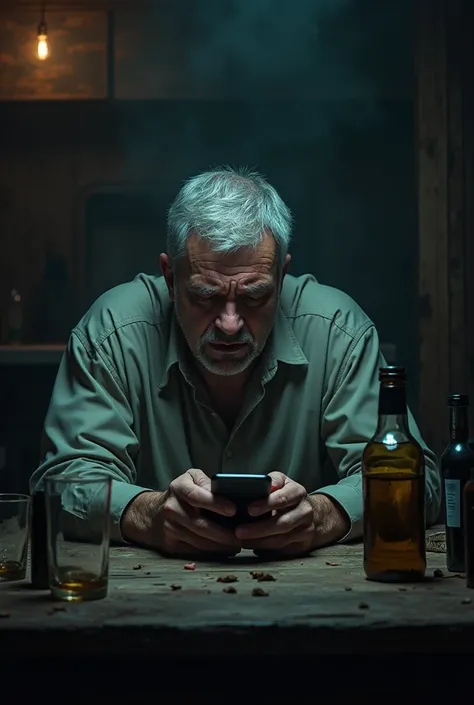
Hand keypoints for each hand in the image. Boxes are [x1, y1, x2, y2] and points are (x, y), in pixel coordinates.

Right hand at [121, 469, 240, 557]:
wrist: (151, 514)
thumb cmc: (179, 494)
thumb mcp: (190, 478)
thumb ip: (207, 482)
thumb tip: (225, 491)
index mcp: (179, 488)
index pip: (197, 497)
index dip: (216, 504)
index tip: (233, 510)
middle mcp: (172, 508)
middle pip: (201, 524)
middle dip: (224, 533)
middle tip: (241, 536)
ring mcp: (170, 528)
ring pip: (200, 541)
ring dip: (221, 545)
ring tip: (237, 544)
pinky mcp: (170, 545)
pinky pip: (195, 550)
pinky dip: (211, 552)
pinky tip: (223, 549)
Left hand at [235, 472, 349, 557]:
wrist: (315, 514)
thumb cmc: (289, 495)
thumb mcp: (283, 481)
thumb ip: (272, 481)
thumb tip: (263, 483)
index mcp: (298, 492)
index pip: (283, 499)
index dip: (266, 504)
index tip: (249, 509)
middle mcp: (305, 511)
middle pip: (282, 523)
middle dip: (259, 529)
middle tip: (239, 531)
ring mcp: (306, 530)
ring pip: (281, 539)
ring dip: (259, 541)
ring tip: (242, 540)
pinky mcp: (302, 544)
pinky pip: (282, 549)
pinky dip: (265, 548)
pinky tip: (252, 545)